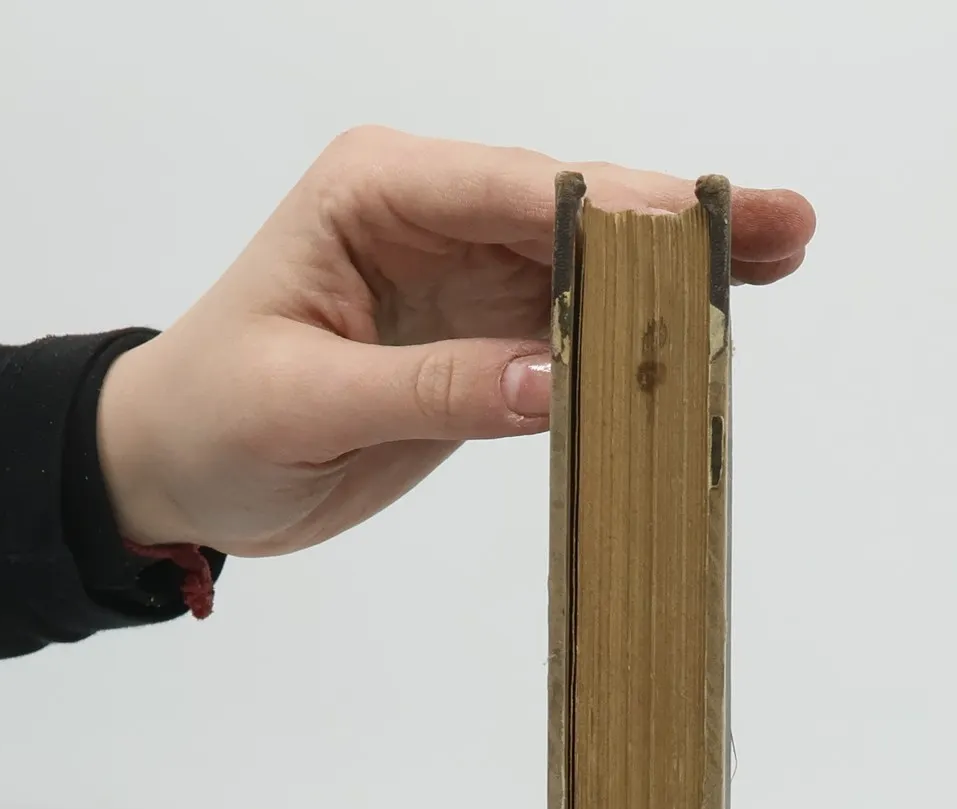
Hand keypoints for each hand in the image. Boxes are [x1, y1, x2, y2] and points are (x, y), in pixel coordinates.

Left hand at [95, 125, 814, 557]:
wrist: (177, 470)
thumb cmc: (212, 420)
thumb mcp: (308, 405)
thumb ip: (433, 387)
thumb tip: (554, 380)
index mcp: (375, 193)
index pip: (513, 189)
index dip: (613, 211)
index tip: (697, 230)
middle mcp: (429, 215)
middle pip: (571, 212)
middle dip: (672, 223)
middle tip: (779, 225)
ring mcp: (462, 275)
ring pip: (586, 266)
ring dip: (674, 272)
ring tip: (778, 258)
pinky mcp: (480, 338)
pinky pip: (571, 331)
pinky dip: (636, 335)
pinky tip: (704, 327)